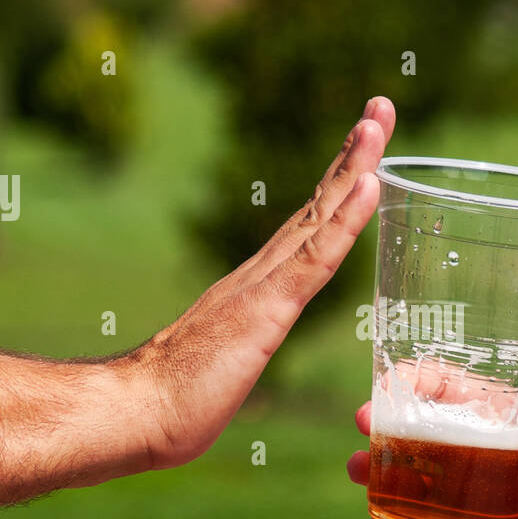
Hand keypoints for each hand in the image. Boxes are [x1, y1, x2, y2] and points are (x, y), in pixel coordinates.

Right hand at [125, 97, 394, 468]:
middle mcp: (262, 271)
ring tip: (376, 122)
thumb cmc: (175, 400)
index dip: (340, 182)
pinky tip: (371, 185)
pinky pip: (316, 256)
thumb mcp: (228, 363)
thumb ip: (240, 344)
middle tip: (381, 105)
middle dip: (354, 154)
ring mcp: (264, 285)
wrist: (136, 412)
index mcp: (259, 283)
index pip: (309, 222)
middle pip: (318, 201)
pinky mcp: (266, 309)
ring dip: (354, 167)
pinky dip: (346, 218)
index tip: (365, 143)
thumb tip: (242, 349)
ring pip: (319, 215)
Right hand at [346, 399, 517, 518]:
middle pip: (431, 432)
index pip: (465, 393)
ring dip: (387, 472)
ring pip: (423, 478)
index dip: (428, 383)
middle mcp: (493, 454)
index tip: (396, 381)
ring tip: (357, 471)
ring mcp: (483, 495)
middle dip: (394, 425)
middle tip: (365, 423)